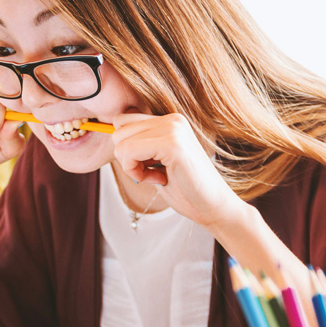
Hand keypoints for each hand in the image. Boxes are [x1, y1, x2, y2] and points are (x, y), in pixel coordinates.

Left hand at [111, 110, 244, 228]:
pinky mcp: (172, 144)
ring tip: (157, 176)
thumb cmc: (186, 190)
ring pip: (120, 141)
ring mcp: (173, 129)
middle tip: (151, 173)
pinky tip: (158, 179)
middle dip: (127, 157)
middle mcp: (172, 119)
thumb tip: (111, 135)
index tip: (146, 166)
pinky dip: (135, 171)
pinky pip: (129, 151)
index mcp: (170, 121)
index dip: (126, 148)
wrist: (214, 207)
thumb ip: (140, 146)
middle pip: (118, 129)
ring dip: (131, 166)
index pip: (123, 121)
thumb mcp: (157, 162)